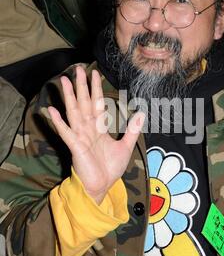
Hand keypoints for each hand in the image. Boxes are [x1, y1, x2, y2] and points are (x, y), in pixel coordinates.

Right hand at [48, 66, 143, 203]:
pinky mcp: (75, 147)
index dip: (95, 88)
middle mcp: (88, 129)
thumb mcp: (125, 147)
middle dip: (81, 86)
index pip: (97, 103)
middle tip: (78, 69)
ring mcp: (80, 137)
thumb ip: (132, 131)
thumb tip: (141, 114)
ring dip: (69, 97)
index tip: (94, 73)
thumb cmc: (110, 169)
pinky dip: (58, 121)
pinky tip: (50, 110)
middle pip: (84, 103)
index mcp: (98, 128)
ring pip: (74, 112)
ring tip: (64, 81)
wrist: (102, 187)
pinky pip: (66, 132)